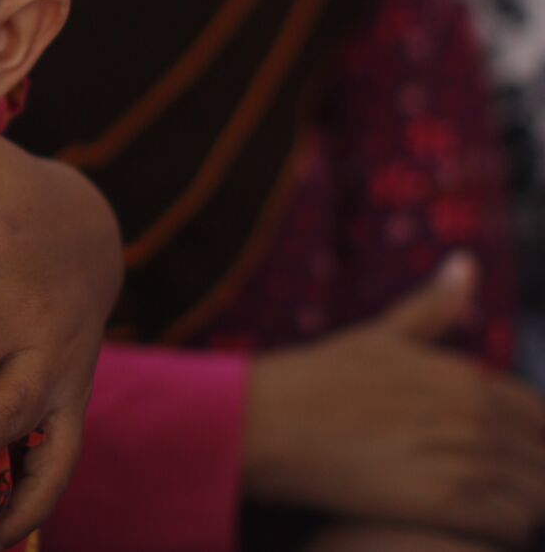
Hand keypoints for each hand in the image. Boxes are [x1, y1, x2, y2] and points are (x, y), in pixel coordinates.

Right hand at [246, 253, 544, 547]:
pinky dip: (503, 523)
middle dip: (526, 469)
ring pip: (534, 492)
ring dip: (519, 500)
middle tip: (487, 481)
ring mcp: (463, 456)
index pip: (538, 415)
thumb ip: (433, 307)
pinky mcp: (446, 499)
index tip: (504, 452)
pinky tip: (468, 518)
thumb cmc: (318, 379)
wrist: (268, 423)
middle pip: (541, 455)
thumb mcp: (380, 336)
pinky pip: (510, 521)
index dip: (529, 438)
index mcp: (467, 376)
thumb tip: (467, 262)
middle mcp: (475, 413)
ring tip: (480, 502)